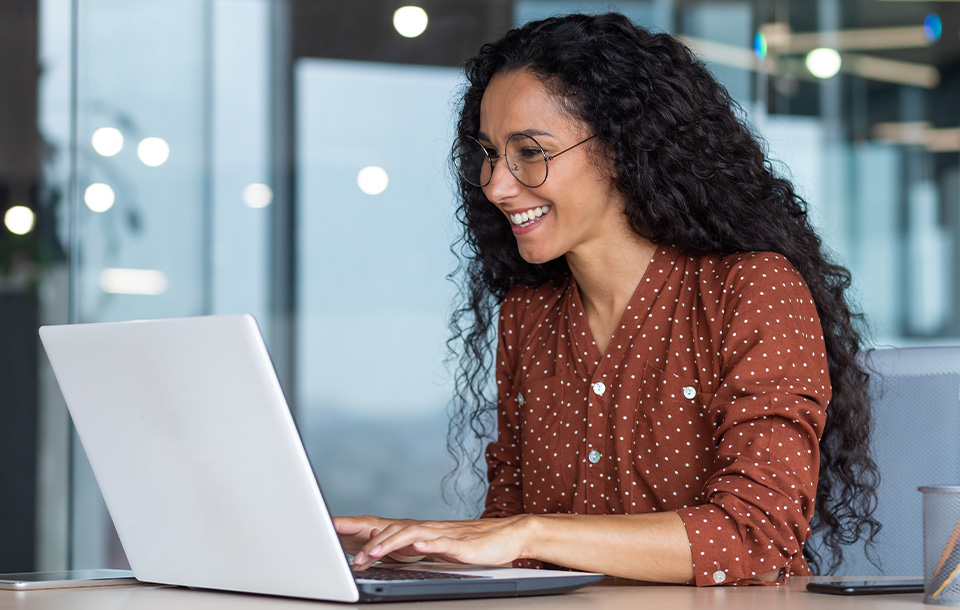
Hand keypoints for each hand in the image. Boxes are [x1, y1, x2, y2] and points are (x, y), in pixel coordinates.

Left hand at [344, 515, 530, 571]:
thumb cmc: (478, 544)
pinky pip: (441, 543)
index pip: (390, 531)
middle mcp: (431, 529)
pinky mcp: (461, 543)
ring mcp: (446, 535)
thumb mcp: (442, 550)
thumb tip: (398, 553)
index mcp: (425, 532)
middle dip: (371, 543)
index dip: (367, 538)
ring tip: (374, 554)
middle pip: (395, 531)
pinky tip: (415, 548)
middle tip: (354, 559)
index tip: (345, 546)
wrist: (511, 535)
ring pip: (412, 535)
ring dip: (391, 544)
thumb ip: (422, 550)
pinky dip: (427, 544)